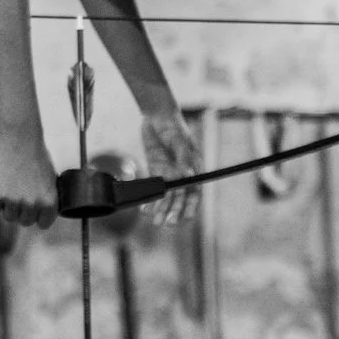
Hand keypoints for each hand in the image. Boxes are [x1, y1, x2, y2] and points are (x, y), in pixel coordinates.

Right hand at [0, 131, 58, 229]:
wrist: (19, 137)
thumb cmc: (35, 154)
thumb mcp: (48, 177)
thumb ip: (44, 196)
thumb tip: (39, 210)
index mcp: (49, 201)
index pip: (43, 224)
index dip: (38, 217)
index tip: (34, 211)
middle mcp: (32, 204)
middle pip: (24, 221)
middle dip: (21, 212)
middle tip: (18, 198)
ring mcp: (13, 200)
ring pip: (8, 216)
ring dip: (7, 207)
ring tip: (8, 191)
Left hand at [141, 112, 199, 232]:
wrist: (157, 115)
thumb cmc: (174, 127)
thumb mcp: (180, 142)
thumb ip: (183, 160)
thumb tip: (186, 177)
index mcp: (194, 168)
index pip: (194, 192)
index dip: (190, 206)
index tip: (185, 218)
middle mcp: (182, 174)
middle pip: (179, 197)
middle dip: (174, 211)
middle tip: (167, 223)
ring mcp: (168, 173)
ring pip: (166, 196)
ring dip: (161, 208)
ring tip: (155, 220)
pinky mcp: (155, 170)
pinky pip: (153, 188)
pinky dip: (149, 198)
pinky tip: (144, 209)